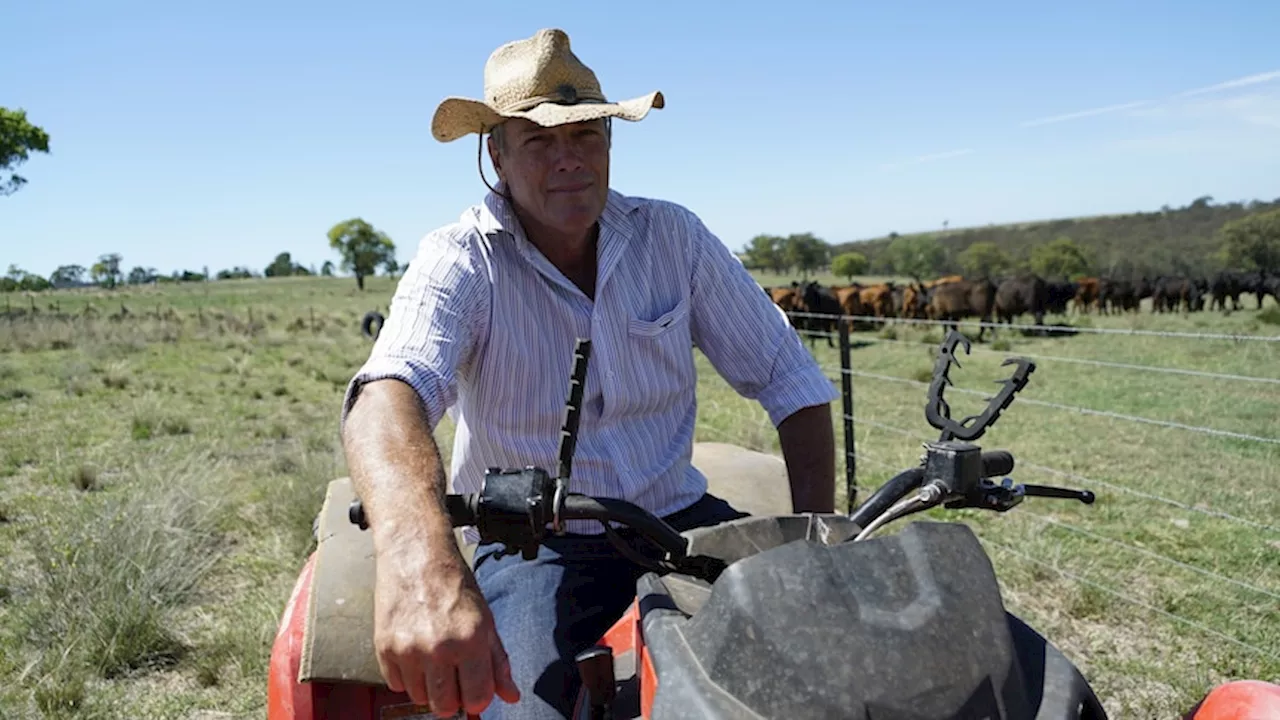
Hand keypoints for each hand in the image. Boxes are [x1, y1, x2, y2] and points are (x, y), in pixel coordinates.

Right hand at [373, 539, 520, 715]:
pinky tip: (414, 652)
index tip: (473, 690)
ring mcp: (409, 649)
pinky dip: (405, 676)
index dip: (477, 698)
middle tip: (452, 678)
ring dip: (427, 686)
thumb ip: (498, 661)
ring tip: (432, 658)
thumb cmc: (452, 582)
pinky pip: (395, 684)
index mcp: (470, 640)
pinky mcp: (384, 647)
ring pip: (419, 698)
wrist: (415, 553)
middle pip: (444, 707)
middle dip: (451, 698)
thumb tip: (511, 695)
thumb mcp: (485, 619)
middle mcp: (439, 648)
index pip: (476, 698)